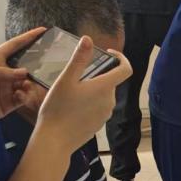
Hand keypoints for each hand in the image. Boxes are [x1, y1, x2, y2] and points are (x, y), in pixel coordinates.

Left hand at [0, 28, 45, 118]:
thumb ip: (3, 72)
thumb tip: (25, 73)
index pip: (15, 45)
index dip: (28, 37)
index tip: (42, 30)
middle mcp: (4, 74)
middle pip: (25, 67)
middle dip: (36, 67)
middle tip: (45, 68)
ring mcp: (6, 88)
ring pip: (27, 84)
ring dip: (30, 84)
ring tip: (27, 85)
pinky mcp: (7, 103)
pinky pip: (23, 99)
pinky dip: (25, 97)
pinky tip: (20, 95)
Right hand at [35, 36, 131, 153]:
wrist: (54, 141)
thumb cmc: (57, 109)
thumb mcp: (65, 80)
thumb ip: (79, 59)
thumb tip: (88, 39)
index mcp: (105, 88)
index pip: (126, 69)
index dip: (121, 58)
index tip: (108, 53)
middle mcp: (110, 101)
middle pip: (111, 81)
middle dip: (98, 74)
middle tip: (76, 74)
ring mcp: (105, 114)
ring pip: (104, 95)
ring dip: (93, 89)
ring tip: (72, 90)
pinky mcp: (99, 124)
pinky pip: (98, 107)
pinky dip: (90, 102)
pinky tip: (72, 106)